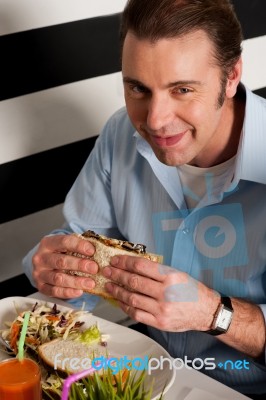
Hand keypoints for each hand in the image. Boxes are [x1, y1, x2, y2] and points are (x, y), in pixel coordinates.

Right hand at [32, 234, 97, 298]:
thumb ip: (79, 245)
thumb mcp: (67, 245)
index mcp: (48, 243)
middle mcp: (41, 258)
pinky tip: (79, 291)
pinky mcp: (40, 286)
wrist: (44, 263)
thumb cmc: (60, 252)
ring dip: (76, 282)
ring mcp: (39, 273)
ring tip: (91, 283)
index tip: (92, 251)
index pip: (64, 242)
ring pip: (58, 278)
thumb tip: (99, 249)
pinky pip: (54, 291)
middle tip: (94, 268)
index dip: (79, 246)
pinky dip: (68, 292)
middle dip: (80, 265)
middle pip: (61, 262)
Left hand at [103, 255, 218, 331]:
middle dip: (117, 275)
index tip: (115, 260)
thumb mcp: (177, 273)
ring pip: (132, 298)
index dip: (125, 262)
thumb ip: (157, 271)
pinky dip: (125, 306)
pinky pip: (136, 313)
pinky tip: (119, 300)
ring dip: (117, 291)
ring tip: (109, 285)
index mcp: (170, 276)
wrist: (206, 311)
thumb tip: (133, 266)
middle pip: (134, 282)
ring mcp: (162, 309)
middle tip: (107, 271)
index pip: (141, 266)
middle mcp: (166, 293)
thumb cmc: (191, 290)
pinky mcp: (159, 322)